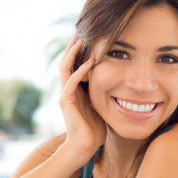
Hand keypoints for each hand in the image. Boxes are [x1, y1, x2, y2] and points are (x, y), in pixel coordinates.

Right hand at [58, 34, 105, 154]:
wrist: (85, 145)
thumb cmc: (94, 128)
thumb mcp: (98, 105)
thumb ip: (99, 93)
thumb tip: (113, 84)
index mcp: (75, 90)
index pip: (74, 65)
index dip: (78, 52)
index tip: (87, 39)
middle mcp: (67, 89)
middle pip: (66, 62)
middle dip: (72, 47)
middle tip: (80, 32)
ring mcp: (65, 95)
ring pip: (65, 68)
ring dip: (72, 53)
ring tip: (80, 39)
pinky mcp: (66, 101)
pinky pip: (71, 82)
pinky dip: (80, 71)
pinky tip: (90, 62)